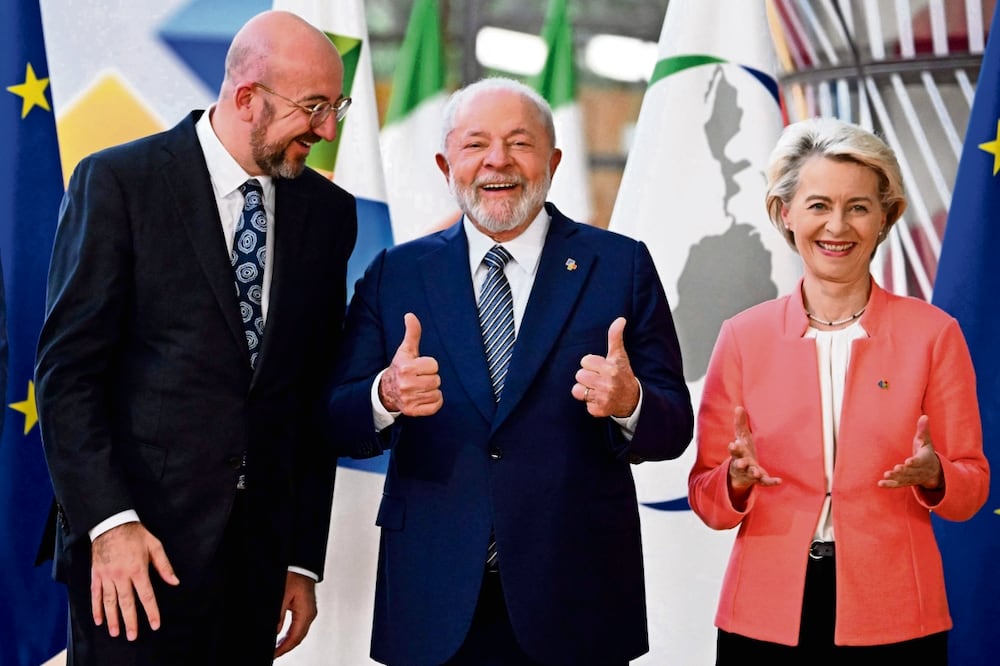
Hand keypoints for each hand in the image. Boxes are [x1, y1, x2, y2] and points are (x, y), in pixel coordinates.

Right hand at [90, 522, 178, 640]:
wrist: (111, 523)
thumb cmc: (135, 534)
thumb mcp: (155, 546)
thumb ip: (164, 566)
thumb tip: (175, 582)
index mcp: (138, 569)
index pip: (146, 595)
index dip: (151, 611)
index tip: (154, 624)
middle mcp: (121, 575)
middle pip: (127, 603)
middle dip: (131, 621)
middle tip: (132, 636)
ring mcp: (107, 576)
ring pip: (110, 602)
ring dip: (113, 618)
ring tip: (116, 632)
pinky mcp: (96, 574)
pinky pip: (96, 594)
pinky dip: (96, 608)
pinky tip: (99, 620)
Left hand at [274, 572, 316, 657]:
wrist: (301, 564)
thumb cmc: (295, 575)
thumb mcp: (283, 595)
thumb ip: (279, 615)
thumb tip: (275, 632)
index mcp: (306, 612)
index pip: (295, 637)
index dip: (284, 648)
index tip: (274, 654)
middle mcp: (310, 613)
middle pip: (298, 637)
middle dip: (286, 648)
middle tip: (274, 654)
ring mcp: (309, 611)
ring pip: (299, 633)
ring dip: (288, 642)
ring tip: (276, 648)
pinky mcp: (305, 608)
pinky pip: (298, 626)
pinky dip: (290, 634)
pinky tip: (283, 637)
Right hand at [378, 313, 442, 415]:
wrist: (386, 390)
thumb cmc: (400, 367)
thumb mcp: (406, 350)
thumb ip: (412, 333)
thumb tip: (410, 315)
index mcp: (406, 368)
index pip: (434, 365)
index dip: (429, 365)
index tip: (419, 367)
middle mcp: (406, 384)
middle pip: (437, 380)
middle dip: (430, 377)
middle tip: (419, 378)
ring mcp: (409, 399)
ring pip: (437, 392)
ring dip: (431, 390)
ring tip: (420, 387)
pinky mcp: (413, 411)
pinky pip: (436, 405)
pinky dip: (433, 402)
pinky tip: (423, 397)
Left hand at [572, 317, 640, 417]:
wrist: (634, 399)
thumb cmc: (622, 374)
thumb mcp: (619, 355)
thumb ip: (616, 337)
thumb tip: (620, 319)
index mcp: (611, 368)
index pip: (585, 361)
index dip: (591, 364)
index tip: (601, 367)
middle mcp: (607, 383)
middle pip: (579, 375)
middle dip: (587, 376)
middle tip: (599, 378)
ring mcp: (603, 398)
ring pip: (577, 390)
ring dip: (585, 390)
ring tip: (596, 389)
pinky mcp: (600, 411)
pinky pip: (584, 405)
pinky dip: (591, 404)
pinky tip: (600, 400)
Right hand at [727, 406, 780, 500]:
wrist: (741, 474)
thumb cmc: (742, 452)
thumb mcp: (741, 438)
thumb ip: (740, 424)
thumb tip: (738, 407)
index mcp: (739, 454)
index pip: (735, 451)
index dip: (734, 448)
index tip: (733, 445)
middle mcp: (743, 464)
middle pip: (740, 464)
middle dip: (740, 463)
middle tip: (740, 463)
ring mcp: (751, 473)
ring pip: (751, 473)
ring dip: (754, 473)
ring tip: (757, 473)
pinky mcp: (759, 480)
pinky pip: (765, 482)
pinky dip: (771, 482)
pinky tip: (779, 481)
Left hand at [878, 414, 943, 489]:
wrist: (934, 472)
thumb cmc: (926, 453)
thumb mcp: (926, 441)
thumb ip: (923, 430)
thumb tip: (924, 416)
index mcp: (925, 459)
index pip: (920, 461)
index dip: (915, 462)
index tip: (909, 461)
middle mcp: (919, 470)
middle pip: (912, 471)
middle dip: (904, 470)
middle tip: (896, 468)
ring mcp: (913, 478)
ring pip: (905, 479)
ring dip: (896, 478)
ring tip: (887, 475)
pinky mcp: (906, 482)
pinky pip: (898, 485)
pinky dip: (889, 485)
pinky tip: (880, 484)